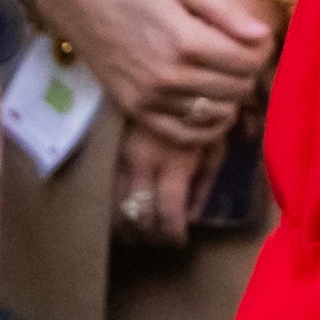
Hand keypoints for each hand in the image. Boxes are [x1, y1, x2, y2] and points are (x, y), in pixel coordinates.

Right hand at [33, 0, 271, 125]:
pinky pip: (183, 134)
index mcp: (185, 40)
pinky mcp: (135, 110)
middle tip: (243, 57)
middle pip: (236, 90)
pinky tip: (213, 108)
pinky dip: (206, 128)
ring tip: (227, 77)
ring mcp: (149, 98)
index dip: (262, 52)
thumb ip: (225, 10)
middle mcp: (168, 76)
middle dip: (249, 74)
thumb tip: (262, 35)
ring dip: (231, 99)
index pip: (247, 63)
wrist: (80, 0)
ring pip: (215, 114)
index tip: (259, 41)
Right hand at [111, 113, 226, 249]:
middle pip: (137, 216)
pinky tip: (124, 216)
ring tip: (142, 235)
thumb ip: (205, 182)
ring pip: (114, 208)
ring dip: (128, 228)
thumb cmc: (201, 112)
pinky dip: (113, 210)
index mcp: (174, 160)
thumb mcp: (215, 144)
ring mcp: (119, 156)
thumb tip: (193, 218)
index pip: (167, 214)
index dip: (173, 236)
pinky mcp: (107, 151)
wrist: (171, 76)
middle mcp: (142, 161)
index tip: (180, 242)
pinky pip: (104, 191)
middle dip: (149, 237)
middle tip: (160, 243)